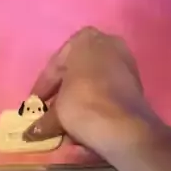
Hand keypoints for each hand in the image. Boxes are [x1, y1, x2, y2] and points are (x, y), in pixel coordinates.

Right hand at [24, 27, 154, 160]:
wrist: (124, 126)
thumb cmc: (83, 103)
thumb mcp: (56, 110)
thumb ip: (45, 117)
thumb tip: (33, 131)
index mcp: (85, 38)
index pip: (55, 65)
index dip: (42, 89)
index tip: (33, 106)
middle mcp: (107, 43)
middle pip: (76, 73)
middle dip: (62, 95)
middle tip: (49, 114)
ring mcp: (125, 62)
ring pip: (93, 85)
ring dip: (79, 104)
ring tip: (66, 127)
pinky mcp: (136, 84)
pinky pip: (108, 95)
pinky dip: (96, 108)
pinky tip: (85, 128)